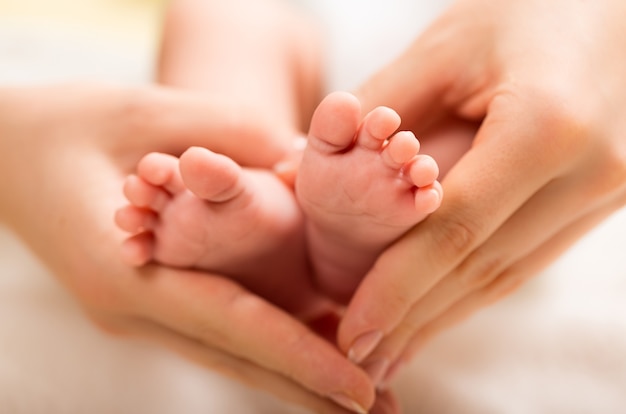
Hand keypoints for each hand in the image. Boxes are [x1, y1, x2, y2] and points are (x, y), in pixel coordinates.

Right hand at [0, 84, 376, 412]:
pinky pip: (211, 333)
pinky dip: (261, 347)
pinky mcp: (142, 300)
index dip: (298, 360)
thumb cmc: (71, 122)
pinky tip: (301, 352)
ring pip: (225, 354)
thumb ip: (229, 139)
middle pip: (234, 359)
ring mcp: (133, 310)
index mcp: (128, 270)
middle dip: (307, 388)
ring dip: (289, 376)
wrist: (3, 150)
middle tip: (382, 410)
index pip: (231, 325)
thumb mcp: (150, 113)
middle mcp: (131, 306)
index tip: (360, 392)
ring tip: (356, 397)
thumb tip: (303, 167)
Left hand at [338, 0, 625, 384]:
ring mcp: (605, 192)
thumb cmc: (528, 8)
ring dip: (445, 317)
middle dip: (415, 319)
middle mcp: (589, 173)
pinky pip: (529, 256)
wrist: (618, 3)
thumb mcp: (448, 47)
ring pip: (508, 274)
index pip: (455, 231)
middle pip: (482, 267)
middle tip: (360, 361)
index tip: (352, 331)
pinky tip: (441, 310)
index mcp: (548, 129)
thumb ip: (380, 110)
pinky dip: (477, 289)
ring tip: (393, 352)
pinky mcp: (601, 198)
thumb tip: (302, 164)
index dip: (398, 287)